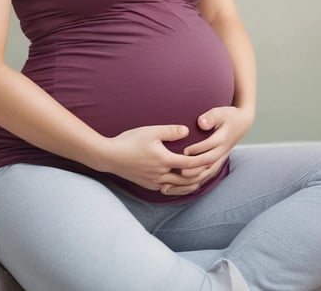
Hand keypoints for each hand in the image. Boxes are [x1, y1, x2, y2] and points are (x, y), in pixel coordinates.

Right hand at [96, 125, 218, 192]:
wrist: (109, 156)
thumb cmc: (129, 141)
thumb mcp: (151, 131)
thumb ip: (170, 131)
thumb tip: (187, 131)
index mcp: (164, 160)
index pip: (190, 164)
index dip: (202, 162)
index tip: (211, 156)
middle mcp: (161, 174)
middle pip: (187, 180)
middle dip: (200, 175)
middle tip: (211, 169)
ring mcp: (154, 182)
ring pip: (178, 187)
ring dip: (190, 184)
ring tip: (201, 178)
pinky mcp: (148, 184)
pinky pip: (167, 189)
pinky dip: (177, 187)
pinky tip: (181, 182)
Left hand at [159, 106, 253, 196]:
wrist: (242, 123)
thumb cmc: (228, 116)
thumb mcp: (221, 112)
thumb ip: (211, 117)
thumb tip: (201, 123)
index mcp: (223, 138)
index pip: (210, 145)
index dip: (198, 149)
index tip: (184, 151)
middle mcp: (223, 150)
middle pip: (209, 161)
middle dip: (194, 167)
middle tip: (179, 170)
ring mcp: (221, 158)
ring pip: (209, 171)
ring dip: (195, 177)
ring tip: (181, 179)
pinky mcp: (218, 162)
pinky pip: (208, 174)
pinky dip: (197, 181)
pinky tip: (184, 185)